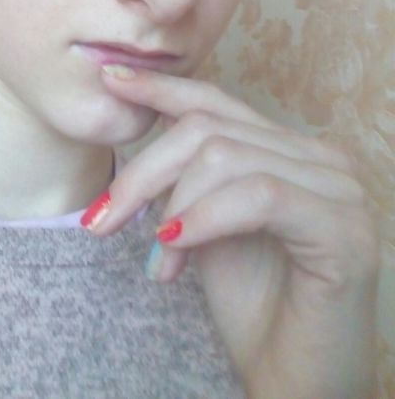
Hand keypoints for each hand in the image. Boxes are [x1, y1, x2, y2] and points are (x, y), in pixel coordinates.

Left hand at [85, 64, 379, 398]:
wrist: (294, 382)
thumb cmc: (253, 306)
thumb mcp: (205, 224)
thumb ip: (188, 175)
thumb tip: (137, 119)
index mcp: (290, 150)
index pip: (218, 101)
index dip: (161, 87)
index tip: (110, 79)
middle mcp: (322, 159)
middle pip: (208, 129)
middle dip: (144, 172)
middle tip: (102, 221)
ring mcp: (340, 191)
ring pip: (225, 157)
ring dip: (173, 209)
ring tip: (159, 265)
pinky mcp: (345, 230)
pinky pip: (258, 196)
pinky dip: (205, 217)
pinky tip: (176, 247)